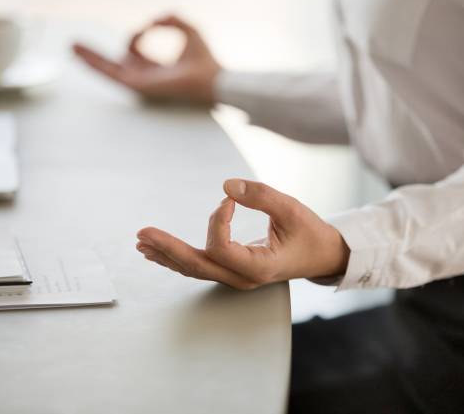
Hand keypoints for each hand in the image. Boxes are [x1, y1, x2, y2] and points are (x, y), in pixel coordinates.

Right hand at [73, 14, 220, 105]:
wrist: (212, 79)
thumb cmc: (205, 60)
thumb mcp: (188, 30)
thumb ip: (171, 19)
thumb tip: (152, 20)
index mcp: (155, 68)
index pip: (134, 51)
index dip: (137, 35)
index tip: (151, 26)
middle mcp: (145, 77)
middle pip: (113, 64)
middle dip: (94, 55)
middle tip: (74, 45)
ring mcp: (140, 83)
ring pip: (108, 69)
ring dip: (90, 58)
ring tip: (71, 46)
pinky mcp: (137, 85)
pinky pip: (112, 74)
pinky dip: (97, 64)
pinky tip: (82, 56)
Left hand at [136, 179, 349, 289]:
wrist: (322, 255)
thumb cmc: (310, 233)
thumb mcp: (292, 210)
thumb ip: (262, 196)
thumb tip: (226, 186)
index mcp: (259, 268)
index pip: (221, 248)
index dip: (217, 220)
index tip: (230, 199)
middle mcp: (242, 278)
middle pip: (196, 265)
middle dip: (167, 248)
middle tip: (142, 233)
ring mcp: (235, 277)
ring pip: (193, 269)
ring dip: (166, 254)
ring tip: (141, 243)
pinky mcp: (231, 270)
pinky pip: (200, 265)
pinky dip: (176, 257)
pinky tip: (157, 252)